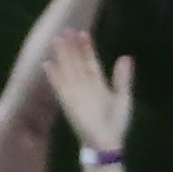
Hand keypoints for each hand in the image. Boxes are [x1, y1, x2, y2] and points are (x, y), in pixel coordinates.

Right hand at [40, 30, 132, 155]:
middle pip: (77, 62)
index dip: (87, 48)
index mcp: (98, 84)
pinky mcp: (68, 102)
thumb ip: (122, 78)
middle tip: (67, 29)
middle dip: (72, 46)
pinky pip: (59, 86)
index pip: (91, 62)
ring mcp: (75, 93)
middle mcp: (85, 86)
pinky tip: (46, 63)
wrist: (107, 143)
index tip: (84, 33)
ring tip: (56, 39)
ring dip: (61, 55)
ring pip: (67, 69)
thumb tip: (125, 57)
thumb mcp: (123, 97)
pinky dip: (53, 75)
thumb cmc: (116, 124)